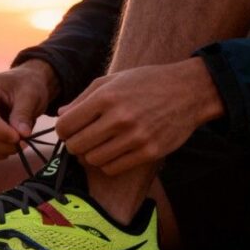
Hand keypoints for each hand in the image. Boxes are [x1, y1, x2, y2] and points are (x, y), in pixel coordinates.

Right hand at [0, 59, 58, 161]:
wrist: (21, 87)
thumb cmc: (25, 87)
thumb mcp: (31, 95)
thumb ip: (24, 113)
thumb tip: (22, 134)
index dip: (2, 133)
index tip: (21, 138)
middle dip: (1, 145)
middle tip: (23, 144)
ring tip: (17, 146)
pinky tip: (7, 150)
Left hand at [55, 57, 223, 175]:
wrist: (190, 91)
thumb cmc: (147, 83)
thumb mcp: (113, 80)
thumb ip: (83, 98)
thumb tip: (59, 115)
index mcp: (106, 97)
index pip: (65, 125)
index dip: (63, 130)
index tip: (70, 129)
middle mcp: (119, 118)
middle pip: (76, 146)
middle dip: (75, 144)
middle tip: (84, 139)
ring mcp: (135, 137)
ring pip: (93, 160)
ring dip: (91, 155)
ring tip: (101, 144)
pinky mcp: (149, 152)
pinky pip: (113, 168)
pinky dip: (108, 163)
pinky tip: (114, 152)